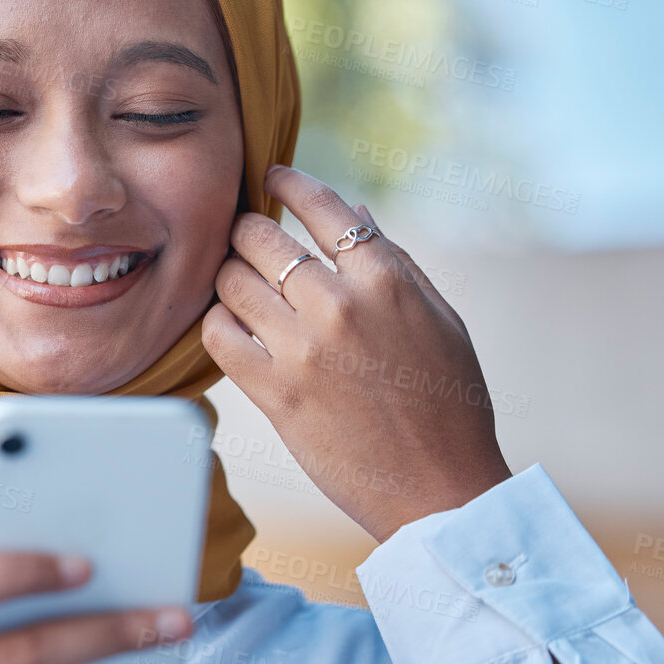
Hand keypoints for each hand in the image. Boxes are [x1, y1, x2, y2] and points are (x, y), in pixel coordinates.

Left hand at [202, 165, 511, 541]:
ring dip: (227, 277)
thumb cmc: (448, 403)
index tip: (270, 176)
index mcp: (387, 279)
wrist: (440, 488)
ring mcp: (303, 348)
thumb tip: (355, 207)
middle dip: (246, 232)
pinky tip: (230, 328)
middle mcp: (341, 304)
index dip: (287, 184)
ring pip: (231, 281)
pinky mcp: (274, 392)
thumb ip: (394, 261)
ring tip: (237, 287)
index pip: (322, 207)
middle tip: (244, 239)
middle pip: (261, 238)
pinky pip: (218, 335)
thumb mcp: (440, 320)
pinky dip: (216, 324)